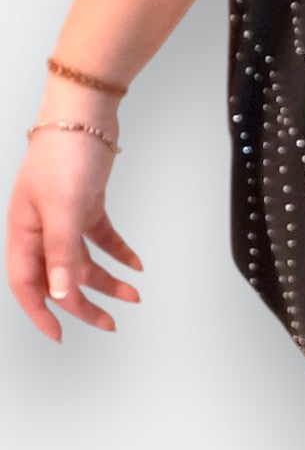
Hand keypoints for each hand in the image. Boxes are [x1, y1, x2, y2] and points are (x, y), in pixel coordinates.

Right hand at [7, 117, 142, 343]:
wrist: (85, 113)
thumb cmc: (64, 153)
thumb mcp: (63, 208)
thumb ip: (62, 253)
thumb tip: (61, 294)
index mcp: (23, 232)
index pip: (26, 284)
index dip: (41, 313)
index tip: (60, 335)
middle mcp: (40, 228)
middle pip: (60, 277)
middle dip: (84, 304)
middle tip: (110, 323)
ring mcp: (63, 216)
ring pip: (83, 260)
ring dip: (107, 279)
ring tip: (133, 294)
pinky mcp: (85, 204)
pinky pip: (100, 237)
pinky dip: (118, 251)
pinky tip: (135, 264)